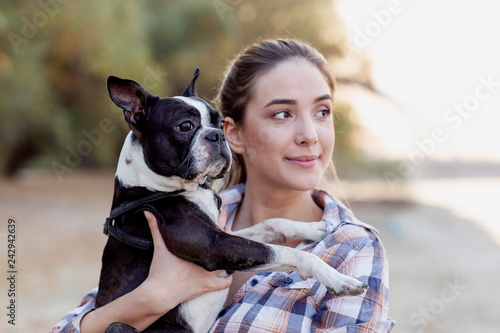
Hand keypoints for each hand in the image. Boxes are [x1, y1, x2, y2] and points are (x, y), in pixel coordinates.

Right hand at [80, 210, 231, 332]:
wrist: (159, 293)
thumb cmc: (160, 269)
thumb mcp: (159, 246)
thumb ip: (155, 227)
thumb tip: (147, 211)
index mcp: (198, 247)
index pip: (215, 228)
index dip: (221, 218)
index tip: (222, 213)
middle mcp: (207, 260)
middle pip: (224, 243)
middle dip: (226, 234)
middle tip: (226, 229)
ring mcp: (209, 274)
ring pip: (228, 263)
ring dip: (229, 256)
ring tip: (228, 250)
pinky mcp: (208, 287)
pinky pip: (225, 283)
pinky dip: (228, 278)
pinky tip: (229, 274)